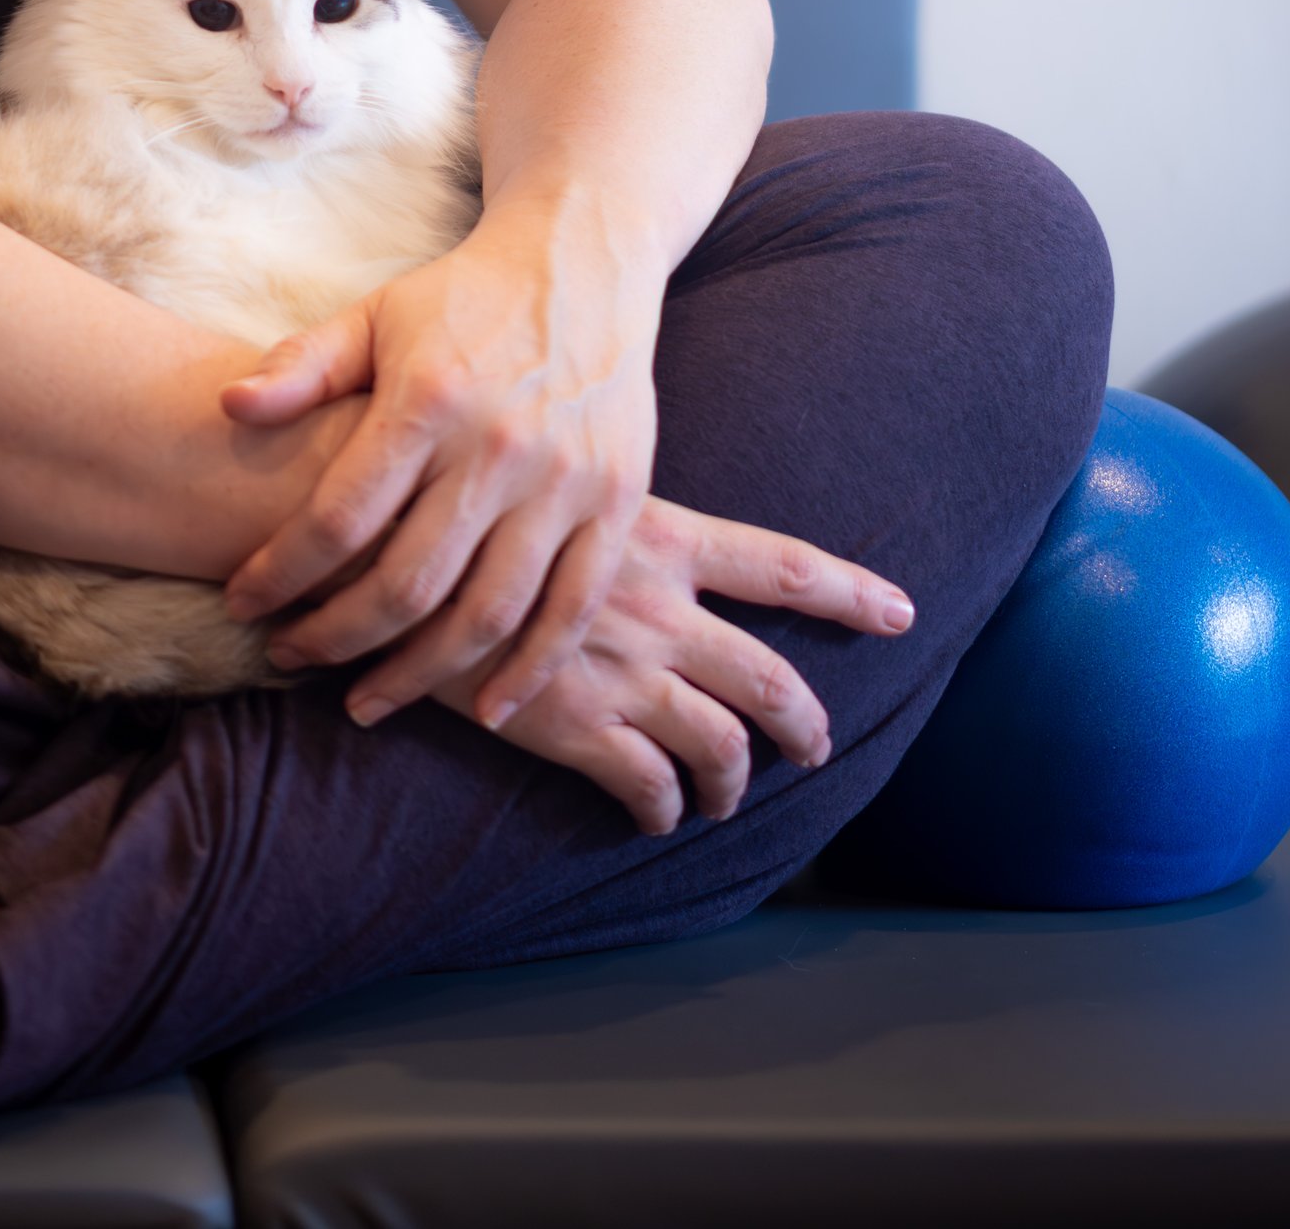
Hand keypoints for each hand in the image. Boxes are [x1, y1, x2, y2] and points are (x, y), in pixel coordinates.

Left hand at [218, 198, 663, 724]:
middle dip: (336, 637)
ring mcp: (564, 482)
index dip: (282, 573)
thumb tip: (229, 406)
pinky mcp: (616, 502)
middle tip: (289, 658)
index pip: (340, 516)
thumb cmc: (462, 298)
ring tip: (365, 701)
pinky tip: (485, 709)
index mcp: (428, 400)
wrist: (583, 262)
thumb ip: (302, 365)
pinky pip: (571, 610)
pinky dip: (529, 673)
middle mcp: (499, 447)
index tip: (241, 603)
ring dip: (420, 674)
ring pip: (487, 614)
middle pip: (407, 583)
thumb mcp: (375, 314)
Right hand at [437, 495, 915, 831]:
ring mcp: (621, 669)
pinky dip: (663, 807)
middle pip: (769, 679)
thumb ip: (597, 504)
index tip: (901, 610)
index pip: (784, 566)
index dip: (850, 592)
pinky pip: (648, 786)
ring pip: (723, 745)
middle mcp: (657, 605)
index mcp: (658, 532)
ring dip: (735, 782)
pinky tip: (653, 814)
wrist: (388, 536)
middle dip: (805, 723)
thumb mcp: (551, 475)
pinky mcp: (573, 725)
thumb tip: (612, 515)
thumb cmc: (462, 489)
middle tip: (815, 745)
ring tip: (728, 798)